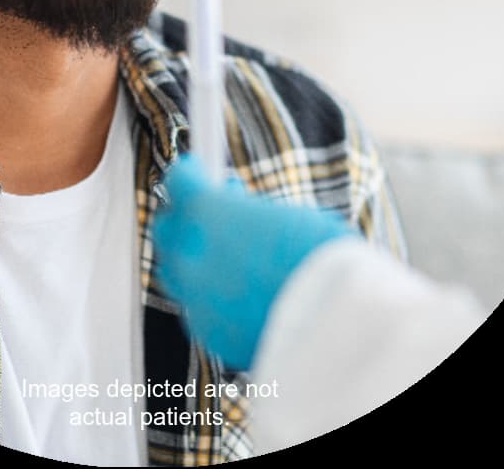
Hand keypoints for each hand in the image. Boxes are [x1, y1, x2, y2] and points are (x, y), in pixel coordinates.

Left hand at [153, 154, 354, 370]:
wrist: (336, 322)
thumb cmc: (322, 258)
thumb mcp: (285, 215)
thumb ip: (246, 214)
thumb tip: (239, 216)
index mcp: (205, 210)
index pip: (179, 180)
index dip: (190, 173)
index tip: (199, 171)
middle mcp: (189, 252)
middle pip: (167, 228)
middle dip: (185, 217)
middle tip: (215, 213)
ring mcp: (194, 296)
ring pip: (174, 271)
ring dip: (192, 258)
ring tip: (227, 255)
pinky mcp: (208, 333)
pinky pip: (196, 307)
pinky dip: (209, 296)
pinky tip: (237, 292)